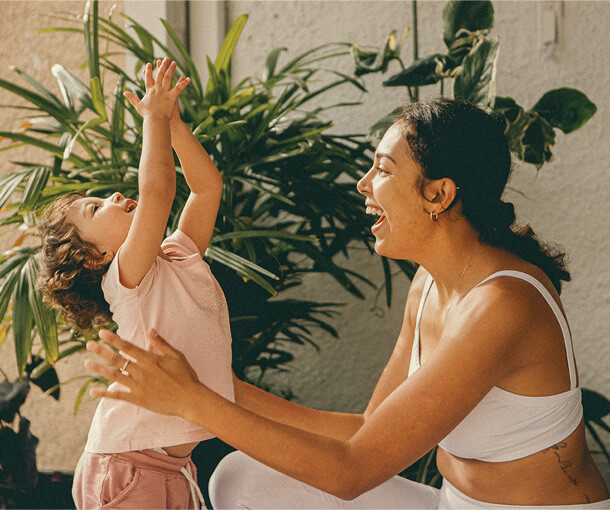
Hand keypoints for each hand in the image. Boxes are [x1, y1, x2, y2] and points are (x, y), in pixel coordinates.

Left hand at [85, 329, 201, 417]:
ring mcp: (138, 386)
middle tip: (89, 345)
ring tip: (87, 362)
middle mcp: (141, 372)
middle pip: (117, 360)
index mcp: (150, 360)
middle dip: (101, 351)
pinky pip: (118, 395)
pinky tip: (93, 391)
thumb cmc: (186, 376)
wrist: (189, 399)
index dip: (113, 339)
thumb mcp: (176, 356)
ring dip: (99, 369)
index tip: (102, 333)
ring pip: (114, 376)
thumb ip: (161, 344)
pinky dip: (105, 393)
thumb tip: (150, 330)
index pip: (127, 347)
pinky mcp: (137, 399)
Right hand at [124, 57, 189, 119]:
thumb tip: (124, 93)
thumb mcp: (138, 105)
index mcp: (149, 90)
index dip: (148, 71)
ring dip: (172, 69)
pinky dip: (184, 83)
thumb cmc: (147, 115)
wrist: (155, 120)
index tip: (149, 64)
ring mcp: (165, 91)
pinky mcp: (172, 96)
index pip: (148, 78)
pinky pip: (179, 88)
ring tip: (174, 63)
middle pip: (160, 74)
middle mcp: (157, 88)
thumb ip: (131, 98)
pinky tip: (188, 78)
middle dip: (162, 65)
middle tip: (165, 58)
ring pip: (169, 77)